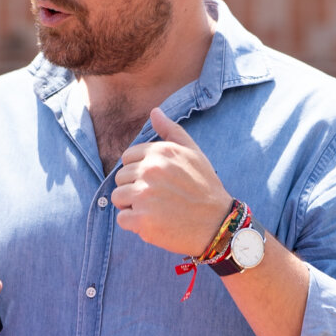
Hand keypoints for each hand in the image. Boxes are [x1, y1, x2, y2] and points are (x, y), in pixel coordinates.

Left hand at [111, 107, 231, 256]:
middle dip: (134, 188)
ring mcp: (144, 196)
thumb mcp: (193, 153)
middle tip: (157, 197)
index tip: (156, 181)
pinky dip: (134, 224)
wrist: (218, 223)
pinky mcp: (142, 220)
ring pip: (117, 197)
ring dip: (131, 205)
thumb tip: (154, 111)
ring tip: (154, 209)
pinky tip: (153, 222)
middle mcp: (149, 171)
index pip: (127, 158)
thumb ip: (171, 130)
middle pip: (120, 178)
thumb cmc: (205, 187)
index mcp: (159, 153)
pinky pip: (122, 219)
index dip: (139, 171)